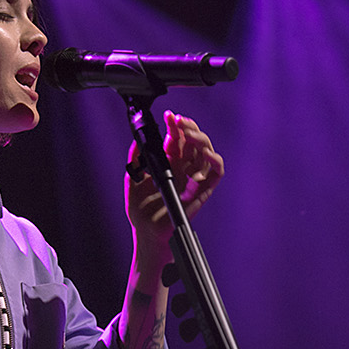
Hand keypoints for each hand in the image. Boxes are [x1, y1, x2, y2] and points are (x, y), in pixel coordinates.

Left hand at [124, 110, 224, 248]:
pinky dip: (215, 162)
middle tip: (178, 121)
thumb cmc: (140, 211)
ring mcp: (194, 179)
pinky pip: (216, 173)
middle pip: (193, 141)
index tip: (170, 116)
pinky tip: (206, 154)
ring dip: (200, 139)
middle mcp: (183, 169)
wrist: (147, 233)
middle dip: (188, 127)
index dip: (176, 126)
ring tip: (188, 133)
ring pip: (206, 152)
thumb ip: (136, 159)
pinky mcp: (203, 191)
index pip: (177, 139)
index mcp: (168, 164)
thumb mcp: (133, 179)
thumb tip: (138, 140)